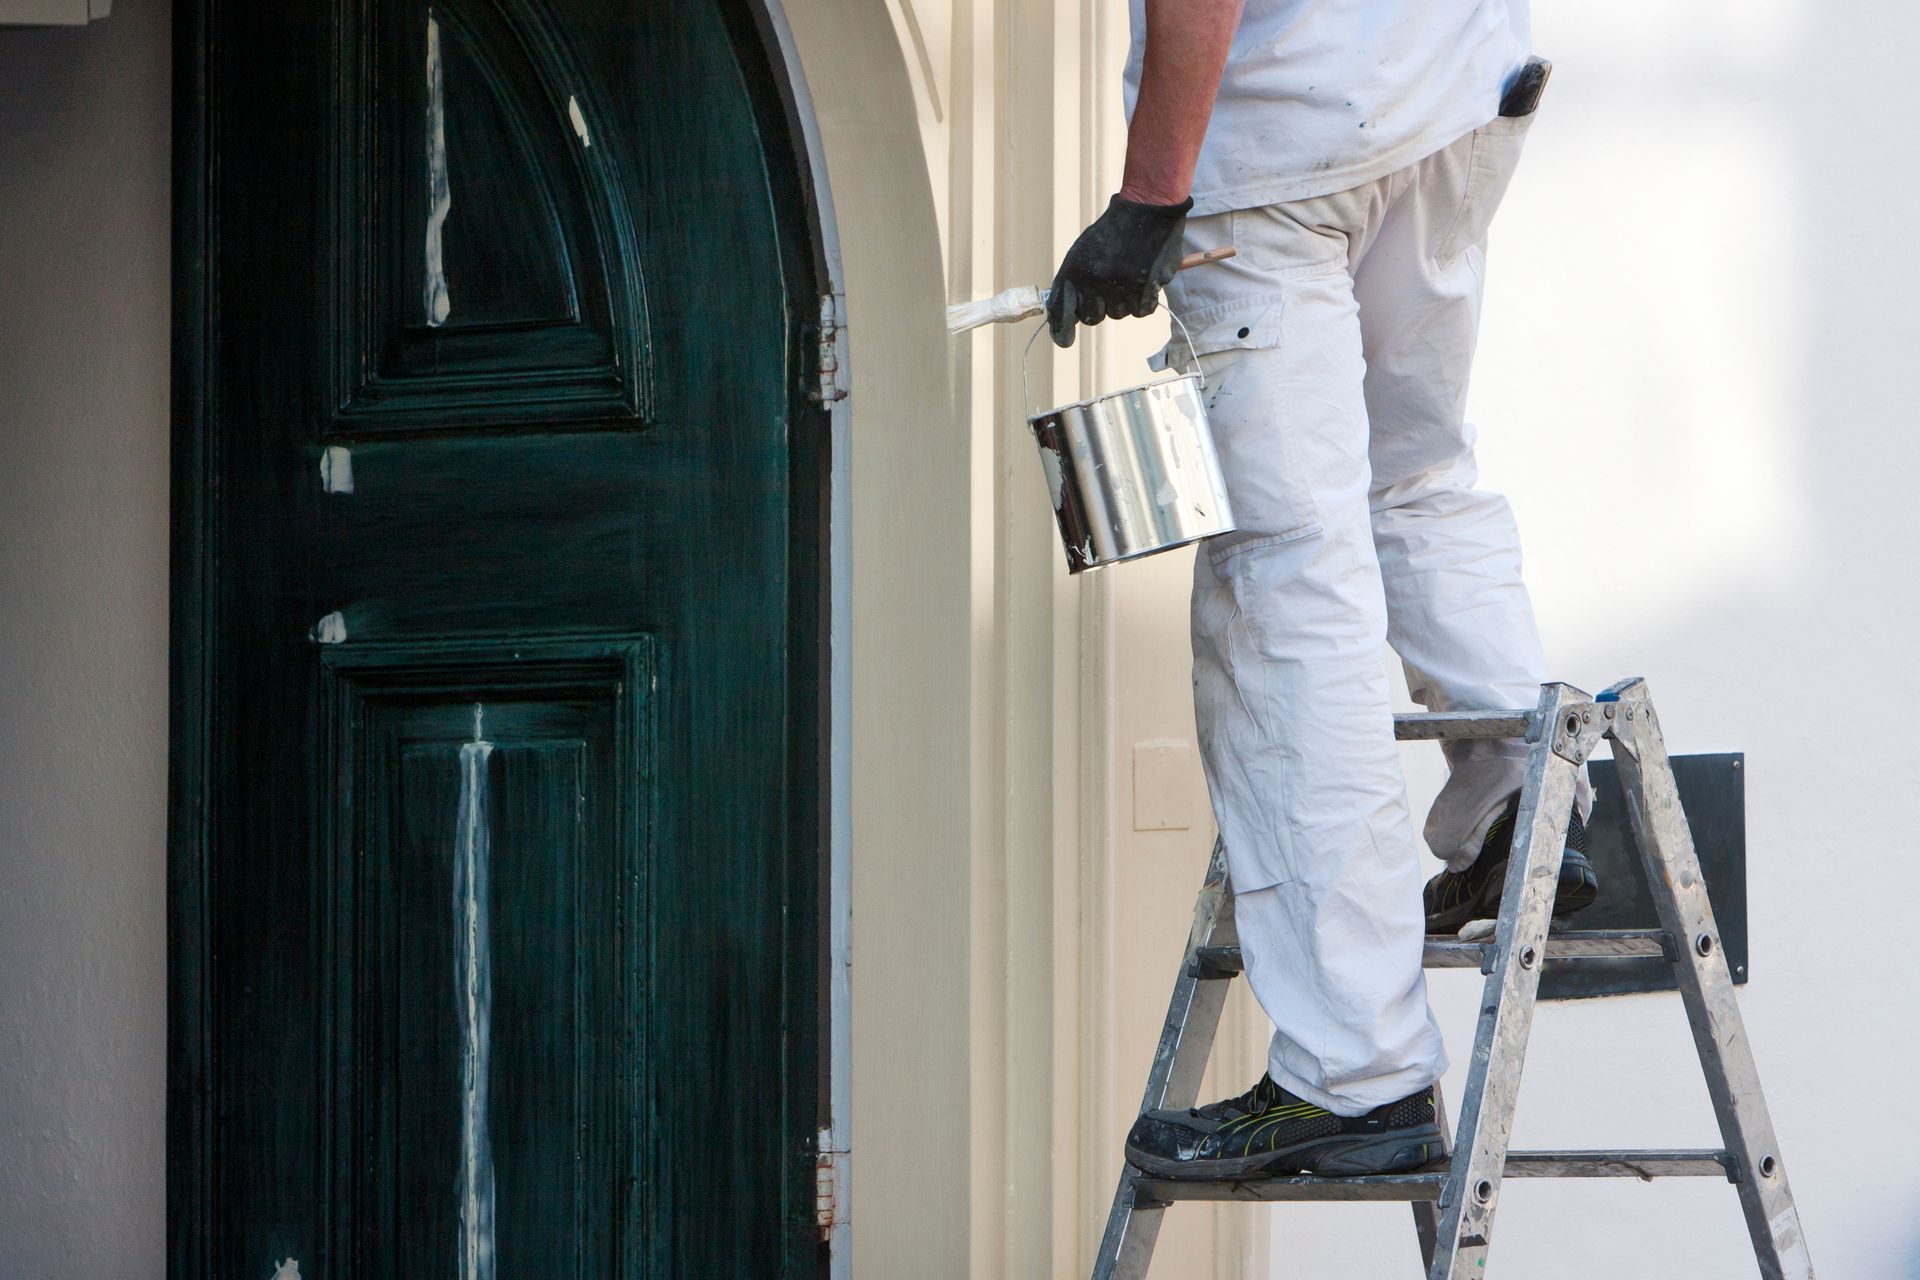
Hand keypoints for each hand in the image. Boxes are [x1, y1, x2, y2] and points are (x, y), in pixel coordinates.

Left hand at [1046, 194, 1191, 347]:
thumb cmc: (1113, 231)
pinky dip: (1144, 299)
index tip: (1064, 340)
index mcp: (1077, 271)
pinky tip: (1144, 278)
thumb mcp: (1083, 251)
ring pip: (1119, 313)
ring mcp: (1124, 288)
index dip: (1061, 330)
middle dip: (1098, 306)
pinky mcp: (1148, 290)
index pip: (1063, 311)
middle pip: (1092, 318)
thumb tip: (1065, 312)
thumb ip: (1072, 281)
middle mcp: (1097, 283)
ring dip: (1123, 300)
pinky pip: (1142, 311)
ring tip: (1128, 272)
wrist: (1147, 209)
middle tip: (1108, 284)